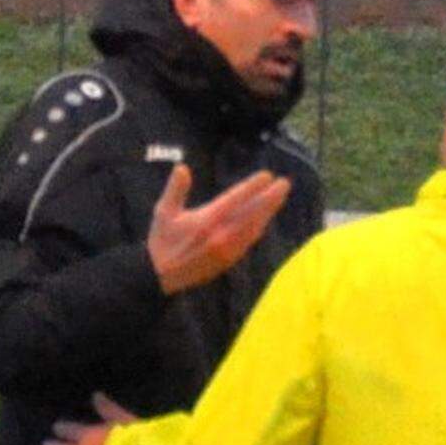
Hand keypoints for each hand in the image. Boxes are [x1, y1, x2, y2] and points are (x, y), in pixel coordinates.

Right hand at [147, 164, 293, 295]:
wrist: (161, 277)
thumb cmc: (162, 241)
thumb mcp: (163, 212)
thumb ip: (175, 189)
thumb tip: (182, 167)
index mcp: (206, 220)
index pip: (236, 199)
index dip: (253, 186)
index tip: (267, 175)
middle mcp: (221, 235)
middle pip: (252, 213)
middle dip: (270, 197)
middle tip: (284, 184)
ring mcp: (228, 249)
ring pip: (254, 227)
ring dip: (269, 211)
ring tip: (280, 197)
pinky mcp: (229, 259)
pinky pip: (250, 240)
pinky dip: (260, 226)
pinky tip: (265, 218)